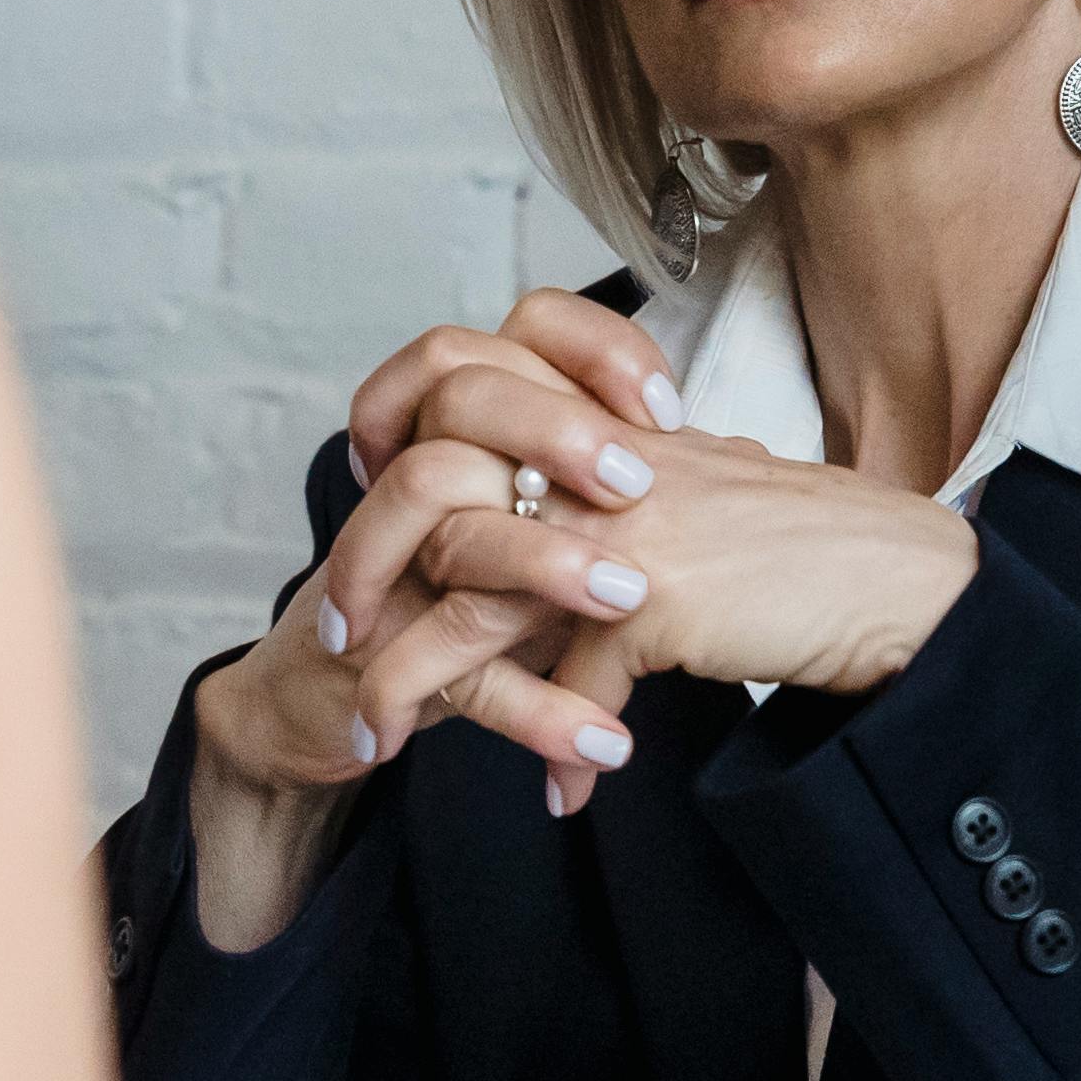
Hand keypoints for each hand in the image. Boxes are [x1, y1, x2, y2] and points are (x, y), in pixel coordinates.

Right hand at [181, 291, 695, 939]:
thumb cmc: (460, 599)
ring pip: (457, 532)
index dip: (594, 352)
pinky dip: (539, 715)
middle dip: (557, 435)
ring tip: (628, 599)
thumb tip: (745, 467)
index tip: (667, 409)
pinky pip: (462, 677)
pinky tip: (605, 747)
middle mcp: (424, 478)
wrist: (336, 698)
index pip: (522, 333)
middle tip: (635, 486)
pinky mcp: (384, 657)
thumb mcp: (545, 528)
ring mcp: (400, 566)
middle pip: (467, 403)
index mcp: (475, 429)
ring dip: (545, 565)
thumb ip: (616, 494)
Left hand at [382, 381, 980, 741]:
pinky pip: (554, 676)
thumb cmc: (801, 557)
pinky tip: (555, 790)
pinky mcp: (646, 596)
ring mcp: (614, 525)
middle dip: (366, 569)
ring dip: (407, 668)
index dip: (393, 470)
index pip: (455, 413)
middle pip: (430, 489)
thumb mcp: (685, 549)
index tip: (362, 539)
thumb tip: (571, 682)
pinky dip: (542, 739)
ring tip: (372, 726)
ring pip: (466, 587)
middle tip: (333, 633)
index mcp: (593, 427)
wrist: (892, 577)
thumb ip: (610, 581)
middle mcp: (592, 462)